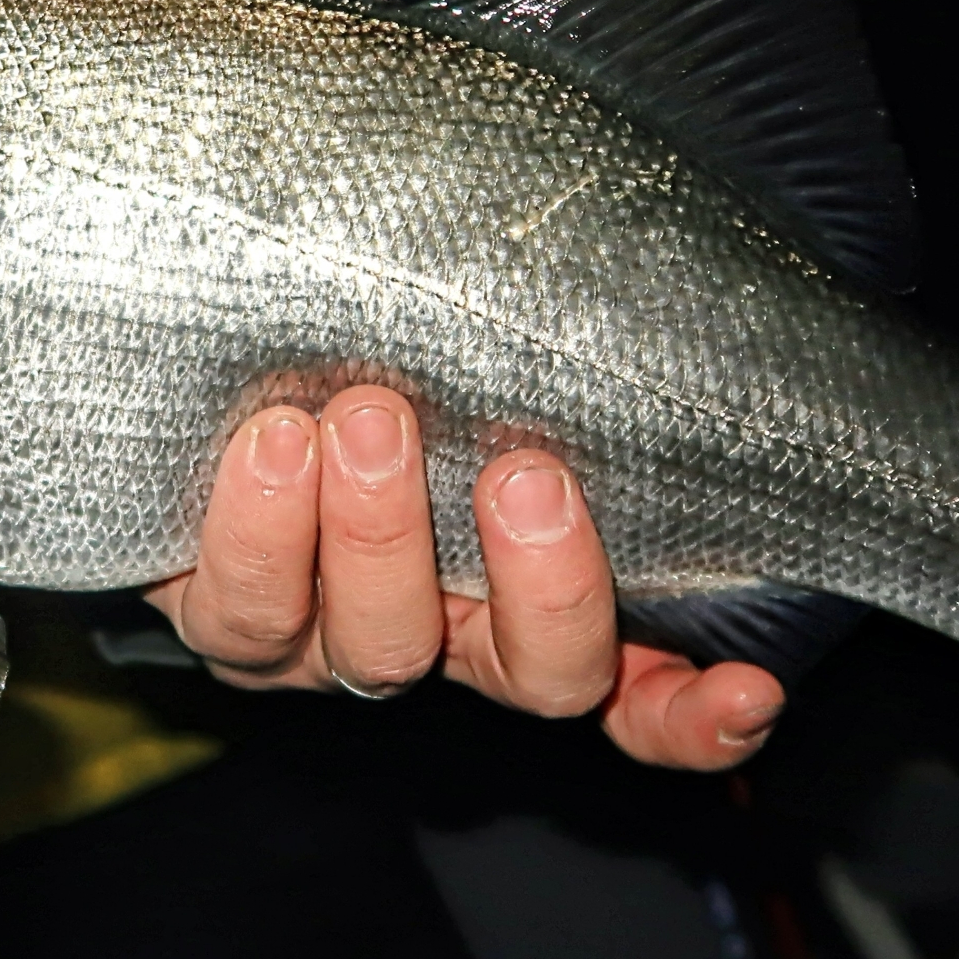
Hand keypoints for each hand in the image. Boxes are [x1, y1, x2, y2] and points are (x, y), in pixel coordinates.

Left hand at [144, 385, 785, 768]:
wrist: (209, 367)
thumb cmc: (377, 347)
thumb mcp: (472, 346)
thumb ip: (547, 332)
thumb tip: (645, 241)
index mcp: (532, 605)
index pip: (642, 697)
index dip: (698, 717)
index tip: (749, 689)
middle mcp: (449, 636)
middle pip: (535, 672)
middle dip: (541, 585)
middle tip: (521, 475)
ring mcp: (333, 639)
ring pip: (382, 644)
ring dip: (381, 533)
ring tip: (364, 414)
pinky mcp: (221, 612)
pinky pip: (237, 613)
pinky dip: (256, 537)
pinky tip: (269, 449)